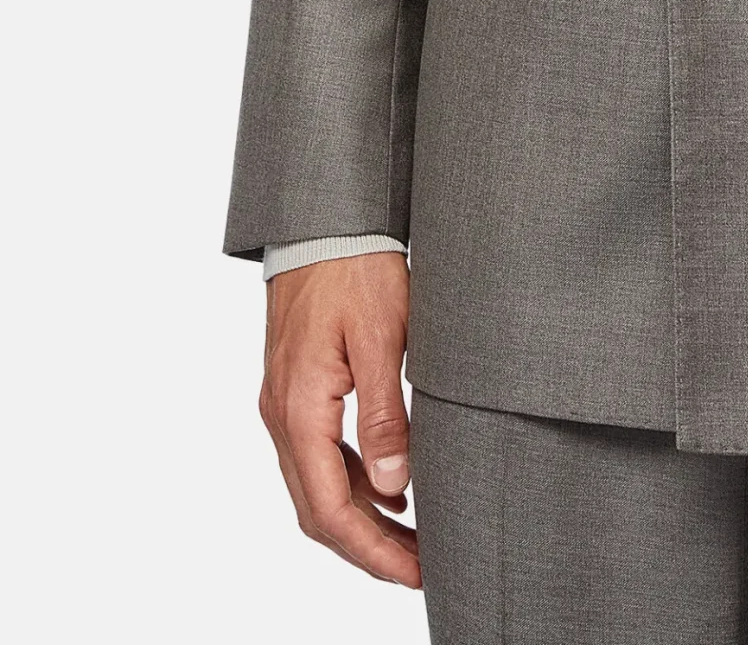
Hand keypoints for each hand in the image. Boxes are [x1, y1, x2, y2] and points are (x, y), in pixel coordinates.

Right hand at [259, 250, 420, 587]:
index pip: (330, 509)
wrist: (323, 220)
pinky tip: (389, 486)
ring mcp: (284, 402)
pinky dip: (350, 482)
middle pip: (317, 509)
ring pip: (315, 484)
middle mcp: (282, 414)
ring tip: (413, 537)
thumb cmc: (356, 268)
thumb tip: (394, 487)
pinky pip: (316, 454)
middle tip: (420, 566)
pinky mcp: (296, 387)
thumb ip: (385, 415)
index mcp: (300, 410)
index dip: (372, 551)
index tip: (415, 573)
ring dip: (360, 518)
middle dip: (368, 547)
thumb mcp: (383, 337)